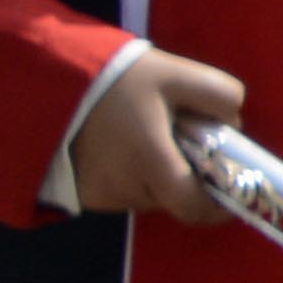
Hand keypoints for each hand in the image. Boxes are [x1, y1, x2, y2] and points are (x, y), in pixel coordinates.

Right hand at [67, 52, 255, 222]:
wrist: (49, 82)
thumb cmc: (117, 79)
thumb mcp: (176, 74)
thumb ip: (219, 95)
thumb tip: (233, 125)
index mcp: (151, 162)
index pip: (193, 207)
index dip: (218, 207)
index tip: (232, 190)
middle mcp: (124, 188)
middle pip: (172, 198)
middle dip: (187, 177)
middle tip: (184, 141)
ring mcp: (100, 195)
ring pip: (148, 195)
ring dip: (157, 174)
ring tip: (148, 135)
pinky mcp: (82, 194)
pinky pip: (122, 192)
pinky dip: (133, 174)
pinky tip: (123, 144)